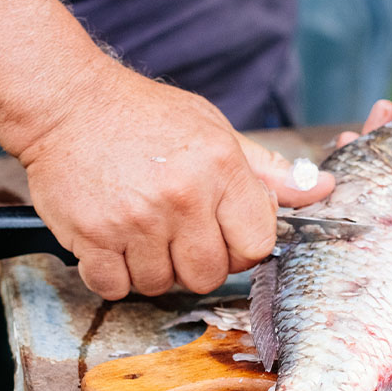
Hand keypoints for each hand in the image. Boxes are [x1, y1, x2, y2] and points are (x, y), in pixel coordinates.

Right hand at [17, 63, 333, 299]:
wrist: (68, 102)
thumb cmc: (146, 117)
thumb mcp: (216, 131)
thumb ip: (268, 172)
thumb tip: (323, 189)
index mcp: (221, 168)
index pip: (257, 245)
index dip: (243, 246)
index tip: (224, 233)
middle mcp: (182, 197)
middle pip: (211, 274)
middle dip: (200, 263)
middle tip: (179, 234)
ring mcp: (135, 220)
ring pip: (163, 285)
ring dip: (155, 269)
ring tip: (143, 232)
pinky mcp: (92, 237)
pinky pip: (117, 288)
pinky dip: (116, 275)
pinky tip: (114, 242)